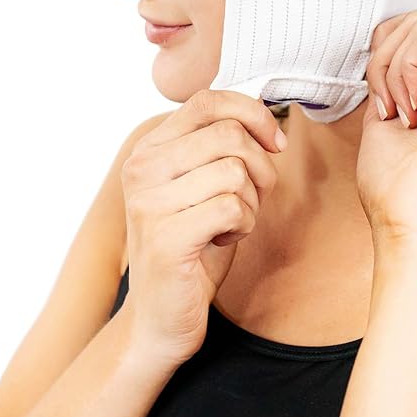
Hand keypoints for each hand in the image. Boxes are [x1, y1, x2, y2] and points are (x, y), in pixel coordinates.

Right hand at [121, 90, 284, 364]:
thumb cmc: (191, 249)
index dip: (253, 113)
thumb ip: (222, 148)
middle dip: (260, 167)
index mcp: (150, 149)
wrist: (159, 317)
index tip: (274, 143)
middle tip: (253, 196)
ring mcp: (149, 203)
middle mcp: (141, 168)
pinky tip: (224, 240)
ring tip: (230, 224)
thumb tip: (267, 116)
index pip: (208, 100)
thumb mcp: (203, 186)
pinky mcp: (165, 238)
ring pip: (235, 172)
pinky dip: (244, 225)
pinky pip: (233, 208)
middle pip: (229, 135)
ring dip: (251, 202)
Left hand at [356, 7, 416, 253]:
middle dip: (385, 55)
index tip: (383, 106)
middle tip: (388, 108)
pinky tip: (411, 110)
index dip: (385, 55)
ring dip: (391, 67)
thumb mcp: (386, 113)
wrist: (410, 227)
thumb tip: (386, 37)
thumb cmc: (396, 188)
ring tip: (400, 113)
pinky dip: (404, 69)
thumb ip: (394, 75)